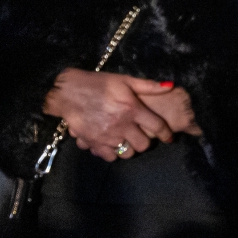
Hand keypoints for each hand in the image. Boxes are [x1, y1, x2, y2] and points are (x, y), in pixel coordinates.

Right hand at [45, 68, 178, 162]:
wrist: (68, 92)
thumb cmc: (98, 84)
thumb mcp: (124, 80)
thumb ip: (148, 86)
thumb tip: (170, 86)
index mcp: (132, 108)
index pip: (157, 126)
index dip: (166, 134)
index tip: (168, 137)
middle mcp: (122, 125)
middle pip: (143, 145)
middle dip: (145, 141)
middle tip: (140, 134)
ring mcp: (107, 136)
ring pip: (128, 153)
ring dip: (129, 148)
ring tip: (126, 139)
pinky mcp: (94, 143)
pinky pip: (110, 157)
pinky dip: (113, 153)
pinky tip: (112, 143)